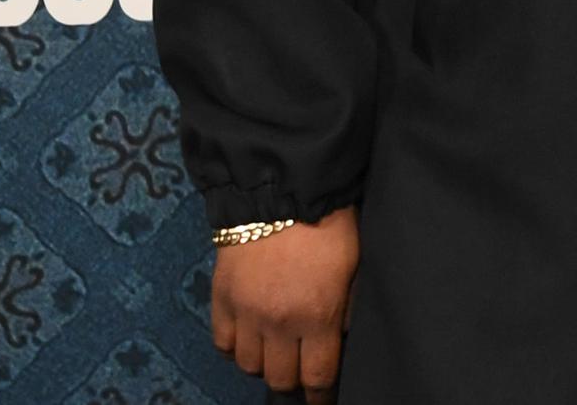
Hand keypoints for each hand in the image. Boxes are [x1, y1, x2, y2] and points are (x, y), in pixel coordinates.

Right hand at [212, 208, 358, 401]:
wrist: (281, 191)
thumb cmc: (328, 223)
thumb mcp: (354, 265)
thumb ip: (348, 306)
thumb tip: (343, 335)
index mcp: (318, 315)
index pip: (317, 376)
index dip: (320, 394)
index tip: (322, 398)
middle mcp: (278, 323)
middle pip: (280, 378)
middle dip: (293, 378)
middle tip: (300, 368)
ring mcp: (246, 313)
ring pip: (249, 365)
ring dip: (264, 362)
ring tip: (276, 350)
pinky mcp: (222, 299)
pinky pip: (223, 344)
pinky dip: (235, 347)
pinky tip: (249, 338)